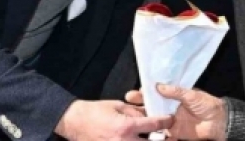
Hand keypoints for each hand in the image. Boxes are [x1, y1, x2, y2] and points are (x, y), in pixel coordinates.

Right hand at [55, 100, 171, 140]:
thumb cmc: (95, 111)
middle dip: (161, 139)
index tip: (170, 120)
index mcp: (126, 127)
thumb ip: (135, 111)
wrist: (74, 123)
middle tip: (166, 135)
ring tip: (151, 137)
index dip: (165, 121)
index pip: (153, 125)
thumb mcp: (117, 106)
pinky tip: (135, 139)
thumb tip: (148, 114)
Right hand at [125, 84, 226, 140]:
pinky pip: (160, 132)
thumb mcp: (192, 94)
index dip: (145, 92)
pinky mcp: (173, 132)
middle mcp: (169, 108)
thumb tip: (158, 86)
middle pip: (151, 105)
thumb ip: (175, 91)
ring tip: (131, 117)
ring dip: (143, 117)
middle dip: (139, 104)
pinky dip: (152, 131)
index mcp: (174, 96)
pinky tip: (142, 130)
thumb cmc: (207, 105)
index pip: (156, 93)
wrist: (219, 123)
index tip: (134, 92)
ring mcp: (170, 120)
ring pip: (153, 118)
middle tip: (127, 104)